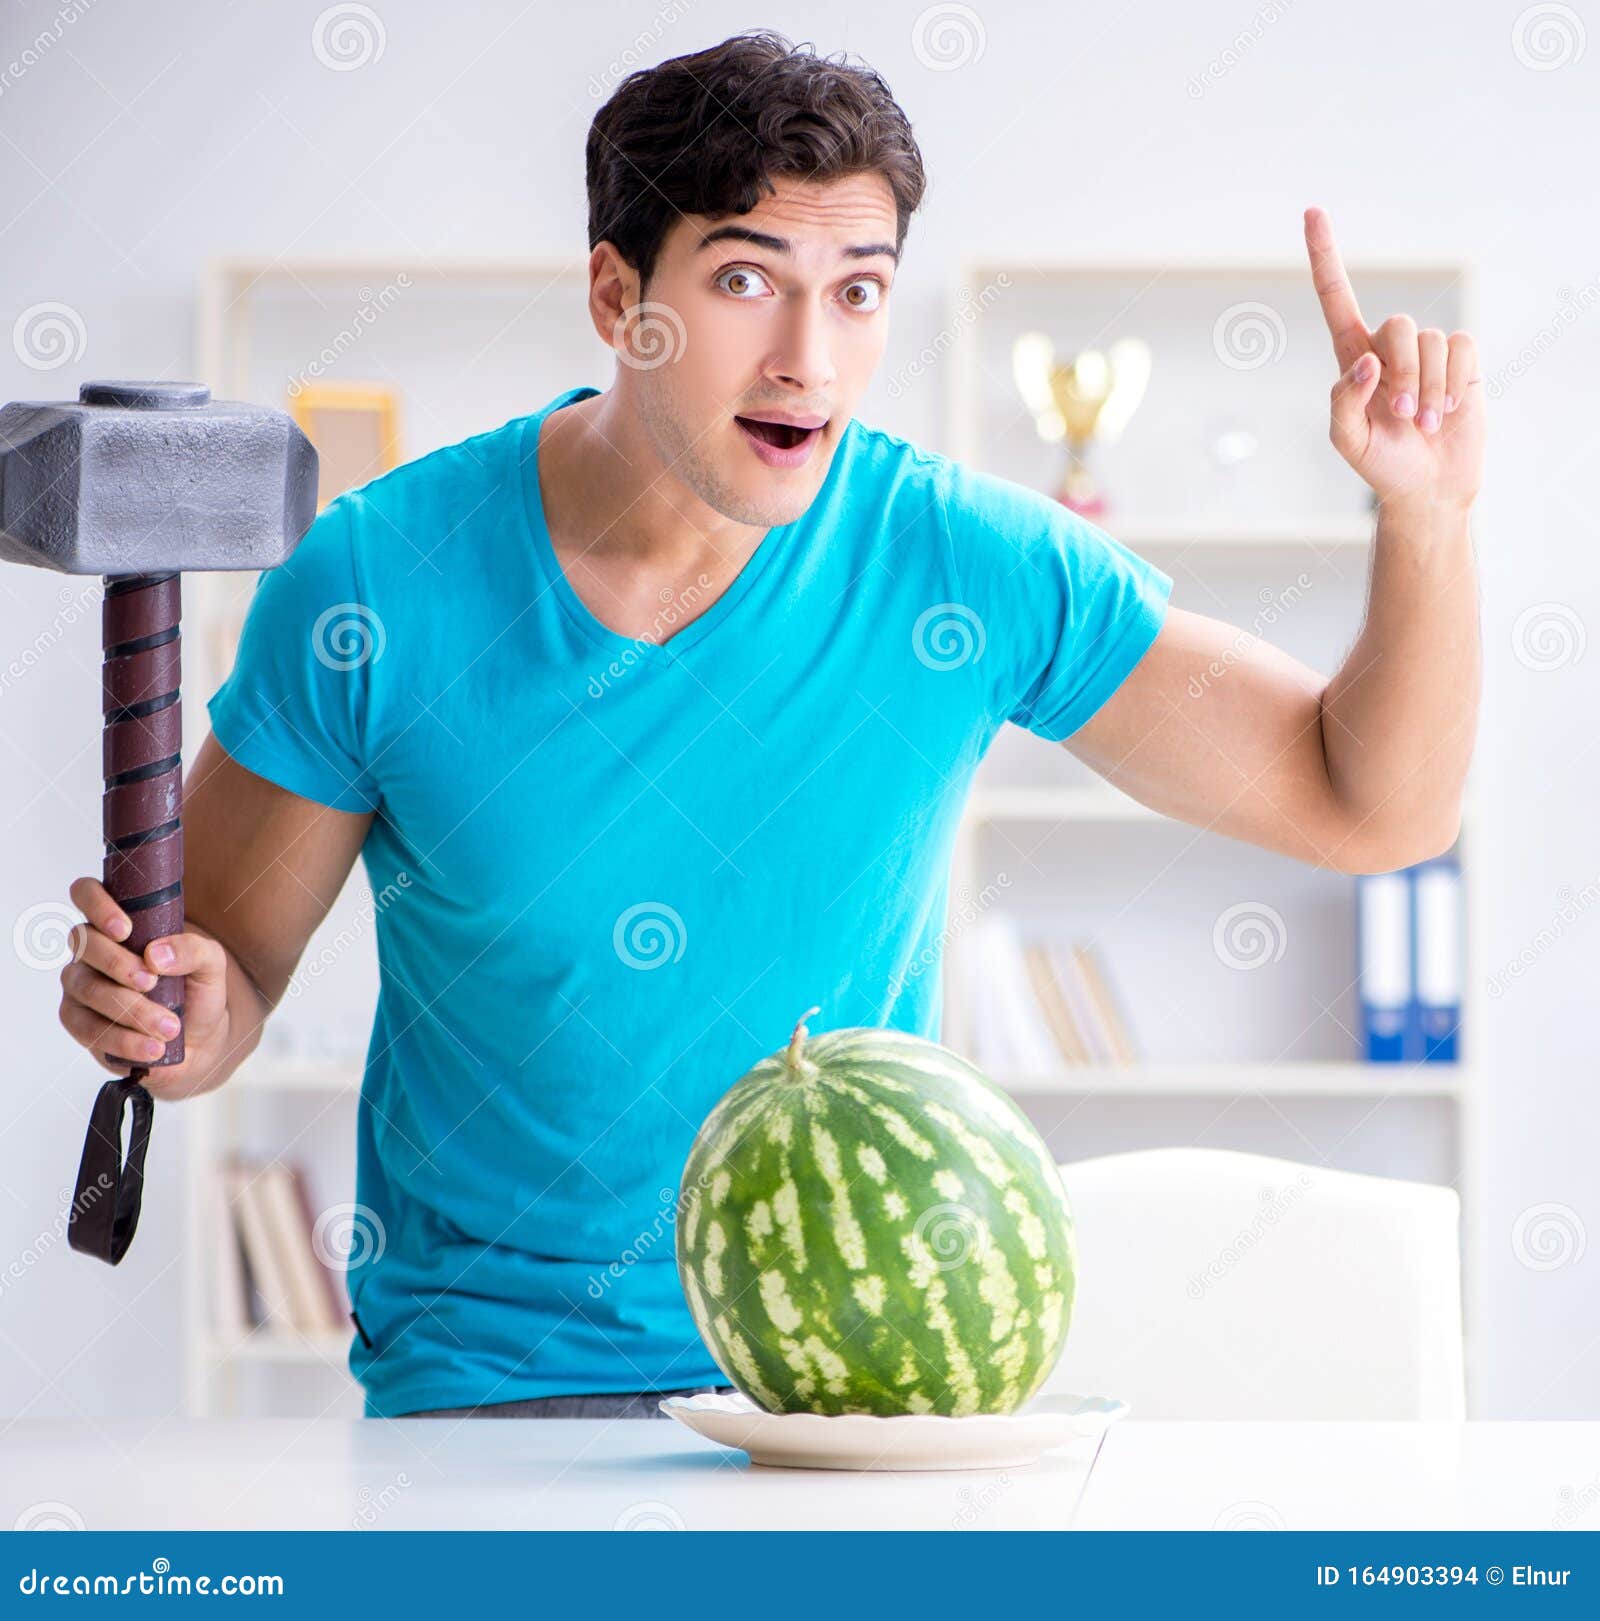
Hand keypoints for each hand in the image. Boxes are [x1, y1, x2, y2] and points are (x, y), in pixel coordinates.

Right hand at [58, 878, 233, 1100]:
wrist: (199, 1041)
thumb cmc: (198, 991)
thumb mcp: (212, 965)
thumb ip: (194, 949)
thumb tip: (156, 954)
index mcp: (119, 924)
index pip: (87, 893)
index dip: (96, 904)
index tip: (124, 929)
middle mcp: (92, 951)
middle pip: (82, 942)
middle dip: (118, 963)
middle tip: (151, 982)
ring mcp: (81, 985)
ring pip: (86, 988)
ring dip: (130, 1009)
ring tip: (169, 1027)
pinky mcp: (80, 1022)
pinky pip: (88, 1028)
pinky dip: (123, 1039)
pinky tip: (152, 1047)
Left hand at [1305, 205, 1484, 513]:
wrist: (1427, 486)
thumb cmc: (1382, 464)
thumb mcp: (1348, 440)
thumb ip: (1344, 400)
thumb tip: (1366, 360)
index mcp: (1352, 357)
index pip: (1336, 297)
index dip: (1325, 255)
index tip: (1313, 211)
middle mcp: (1389, 346)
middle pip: (1397, 326)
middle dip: (1402, 375)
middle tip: (1402, 416)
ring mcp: (1427, 350)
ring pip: (1429, 341)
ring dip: (1427, 389)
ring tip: (1423, 423)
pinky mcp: (1461, 359)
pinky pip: (1459, 348)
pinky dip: (1452, 383)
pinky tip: (1446, 411)